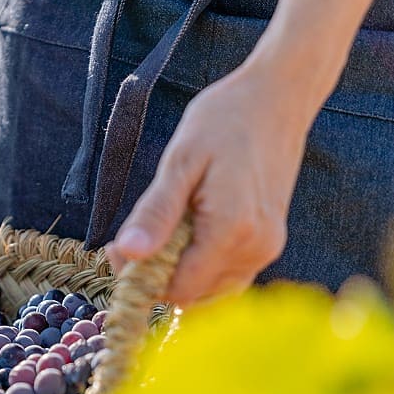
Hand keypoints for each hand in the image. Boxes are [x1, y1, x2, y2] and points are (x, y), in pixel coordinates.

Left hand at [106, 62, 315, 304]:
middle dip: (154, 276)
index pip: (176, 289)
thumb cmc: (225, 120)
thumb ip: (156, 212)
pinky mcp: (268, 242)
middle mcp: (256, 249)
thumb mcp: (179, 161)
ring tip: (162, 228)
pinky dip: (198, 265)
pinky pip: (225, 276)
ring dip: (175, 271)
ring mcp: (266, 248)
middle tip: (133, 236)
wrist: (277, 98)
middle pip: (190, 295)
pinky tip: (186, 232)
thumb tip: (128, 253)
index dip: (139, 278)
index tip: (116, 246)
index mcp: (232, 231)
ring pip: (207, 291)